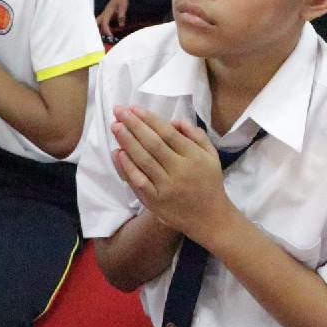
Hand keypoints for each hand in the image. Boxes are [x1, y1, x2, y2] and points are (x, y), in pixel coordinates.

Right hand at [98, 0, 129, 36]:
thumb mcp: (123, 7)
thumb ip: (121, 15)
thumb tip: (121, 25)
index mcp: (108, 12)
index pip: (104, 23)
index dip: (106, 30)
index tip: (110, 36)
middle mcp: (105, 13)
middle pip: (97, 23)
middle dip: (96, 30)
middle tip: (98, 38)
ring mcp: (105, 13)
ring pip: (98, 22)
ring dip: (99, 28)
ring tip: (102, 36)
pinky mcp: (107, 13)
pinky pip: (103, 21)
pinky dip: (103, 26)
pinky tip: (106, 31)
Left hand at [110, 106, 233, 242]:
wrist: (210, 218)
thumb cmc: (210, 182)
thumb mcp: (211, 155)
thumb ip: (196, 135)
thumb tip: (175, 120)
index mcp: (194, 157)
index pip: (168, 134)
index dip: (150, 120)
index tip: (135, 108)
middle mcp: (179, 170)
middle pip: (153, 144)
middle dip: (134, 125)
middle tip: (119, 111)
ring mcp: (166, 187)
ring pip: (143, 161)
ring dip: (127, 142)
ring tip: (115, 126)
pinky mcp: (155, 201)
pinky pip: (139, 181)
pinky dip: (127, 167)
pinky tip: (118, 153)